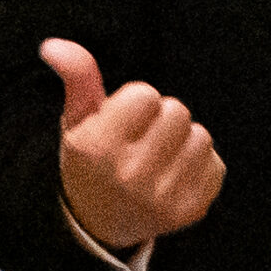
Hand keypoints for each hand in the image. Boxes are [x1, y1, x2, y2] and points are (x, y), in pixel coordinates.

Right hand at [40, 38, 224, 250]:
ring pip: (200, 137)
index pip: (146, 94)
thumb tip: (55, 45)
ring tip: (158, 156)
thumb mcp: (77, 120)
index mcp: (98, 149)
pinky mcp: (190, 211)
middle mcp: (131, 176)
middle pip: (177, 111)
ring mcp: (163, 199)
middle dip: (161, 118)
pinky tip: (172, 176)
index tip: (123, 122)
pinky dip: (198, 165)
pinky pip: (215, 165)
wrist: (98, 224)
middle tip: (141, 139)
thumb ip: (76, 77)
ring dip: (182, 141)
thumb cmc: (90, 161)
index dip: (136, 101)